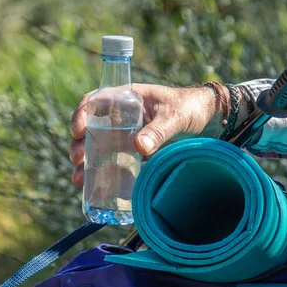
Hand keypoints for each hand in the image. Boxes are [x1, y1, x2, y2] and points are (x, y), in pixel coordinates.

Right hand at [69, 83, 225, 185]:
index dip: (81, 114)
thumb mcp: (174, 116)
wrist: (209, 120)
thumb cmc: (190, 108)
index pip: (95, 101)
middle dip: (79, 145)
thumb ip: (158, 130)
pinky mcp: (132, 152)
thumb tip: (138, 147)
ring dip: (85, 163)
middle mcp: (120, 116)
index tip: (78, 130)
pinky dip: (100, 174)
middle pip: (89, 128)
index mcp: (126, 98)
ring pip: (96, 147)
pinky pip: (111, 161)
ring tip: (79, 179)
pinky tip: (93, 187)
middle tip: (78, 159)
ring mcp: (124, 135)